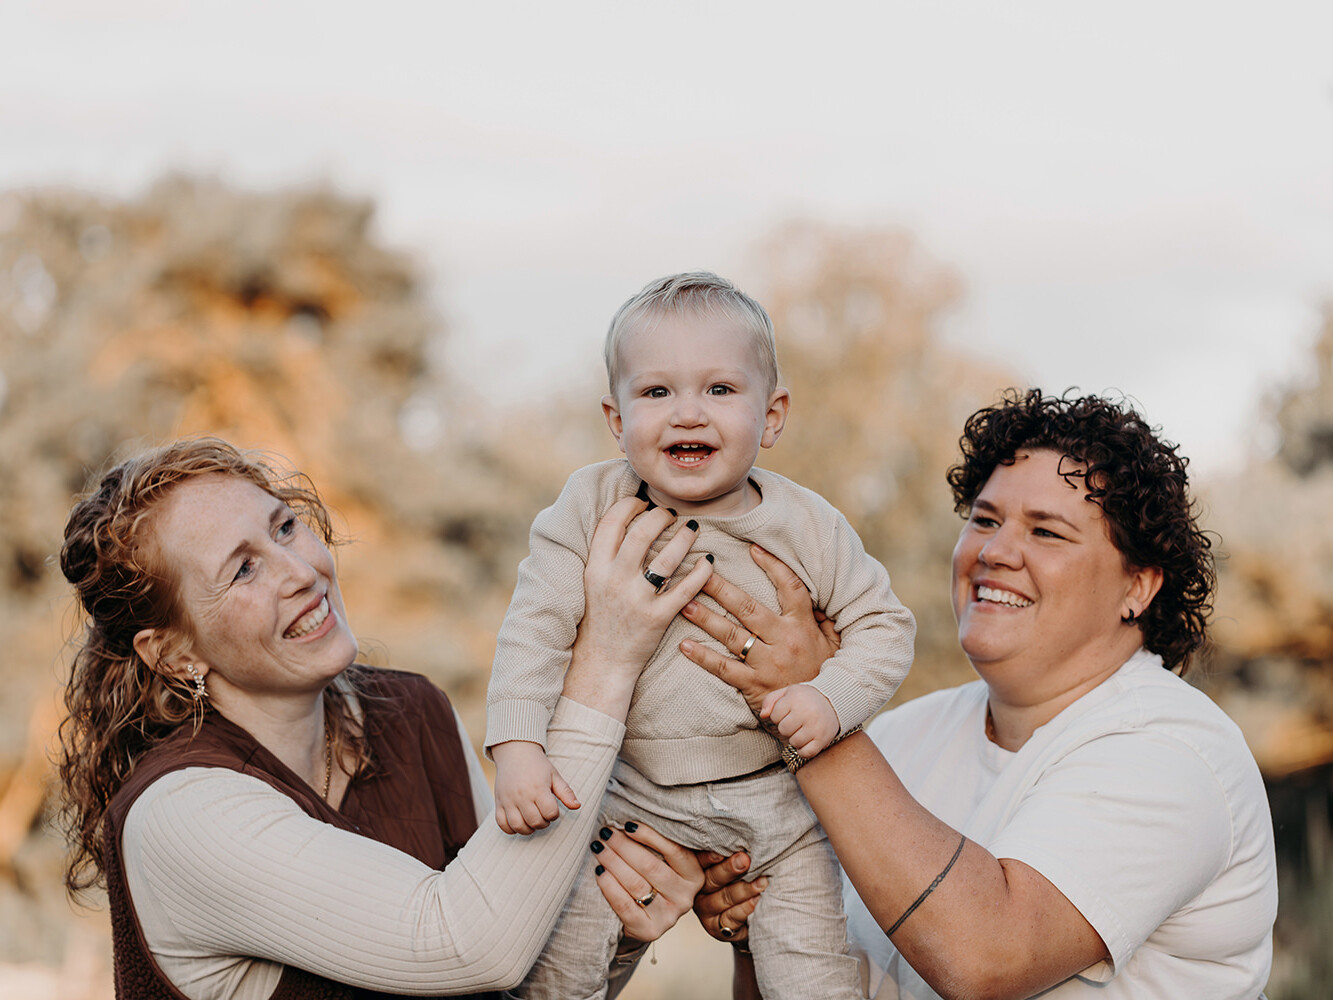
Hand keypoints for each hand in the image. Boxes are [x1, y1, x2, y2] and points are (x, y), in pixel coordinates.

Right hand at [491, 741, 578, 834]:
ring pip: (518, 826)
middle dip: (543, 823)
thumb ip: (566, 792)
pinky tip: (519, 823)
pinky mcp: (498, 803)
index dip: (554, 815)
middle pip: (535, 822)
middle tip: (543, 815)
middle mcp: (522, 796)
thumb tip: (577, 806)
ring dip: (528, 829)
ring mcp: (508, 800)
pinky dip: (510, 829)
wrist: (515, 753)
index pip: (550, 813)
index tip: (553, 808)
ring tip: (532, 820)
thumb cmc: (537, 765)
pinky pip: (502, 824)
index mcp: (538, 788)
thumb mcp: (554, 775)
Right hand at [564, 497, 712, 716]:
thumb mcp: (593, 581)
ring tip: (692, 529)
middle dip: (660, 516)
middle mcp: (614, 580)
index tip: (643, 503)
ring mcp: (637, 599)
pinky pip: (686, 588)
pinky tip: (708, 562)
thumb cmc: (601, 615)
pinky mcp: (657, 618)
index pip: (612, 522)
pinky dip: (701, 572)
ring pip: (668, 557)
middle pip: (642, 532)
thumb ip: (606, 553)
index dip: (630, 505)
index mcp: (595, 567)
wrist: (603, 661)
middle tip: (670, 514)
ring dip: (685, 537)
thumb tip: (627, 517)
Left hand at [591, 822, 705, 943]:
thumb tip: (633, 821)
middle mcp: (685, 897)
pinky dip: (609, 886)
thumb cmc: (652, 881)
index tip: (627, 824)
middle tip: (605, 832)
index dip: (649, 835)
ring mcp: (668, 916)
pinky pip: (624, 905)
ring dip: (613, 862)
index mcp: (694, 875)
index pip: (674, 850)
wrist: (643, 920)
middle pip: (651, 866)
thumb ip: (660, 845)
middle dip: (624, 846)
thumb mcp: (666, 863)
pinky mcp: (649, 931)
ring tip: (598, 848)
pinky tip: (599, 872)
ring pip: (636, 884)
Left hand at [679, 544, 840, 710]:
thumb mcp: (834, 644)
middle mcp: (784, 641)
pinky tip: (684, 646)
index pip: (789, 588)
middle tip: (697, 571)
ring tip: (684, 603)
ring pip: (732, 635)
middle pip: (748, 608)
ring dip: (706, 618)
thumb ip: (824, 619)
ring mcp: (768, 664)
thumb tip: (817, 596)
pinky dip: (702, 657)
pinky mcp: (754, 686)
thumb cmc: (825, 675)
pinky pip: (724, 669)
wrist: (820, 717)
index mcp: (803, 626)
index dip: (773, 566)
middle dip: (720, 588)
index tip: (753, 548)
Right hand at [692, 850, 767, 943]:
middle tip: (745, 860)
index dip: (709, 856)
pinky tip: (756, 900)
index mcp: (699, 867)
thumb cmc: (746, 877)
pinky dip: (745, 909)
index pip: (700, 860)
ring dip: (744, 890)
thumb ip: (735, 851)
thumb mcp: (739, 861)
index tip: (722, 850)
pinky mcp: (715, 927)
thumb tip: (746, 831)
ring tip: (762, 882)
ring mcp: (705, 909)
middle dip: (729, 869)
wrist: (751, 913)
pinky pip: (729, 918)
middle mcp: (698, 888)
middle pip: (711, 878)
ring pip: (722, 898)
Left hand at [760, 683, 839, 758]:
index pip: (775, 716)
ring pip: (794, 742)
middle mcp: (807, 712)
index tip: (788, 712)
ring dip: (795, 738)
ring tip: (801, 730)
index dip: (778, 716)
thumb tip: (763, 715)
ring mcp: (816, 727)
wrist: (833, 703)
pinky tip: (805, 742)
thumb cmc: (805, 699)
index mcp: (796, 698)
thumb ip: (770, 700)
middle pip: (783, 729)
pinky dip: (803, 751)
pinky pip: (806, 753)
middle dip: (786, 727)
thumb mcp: (787, 692)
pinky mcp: (823, 739)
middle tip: (795, 722)